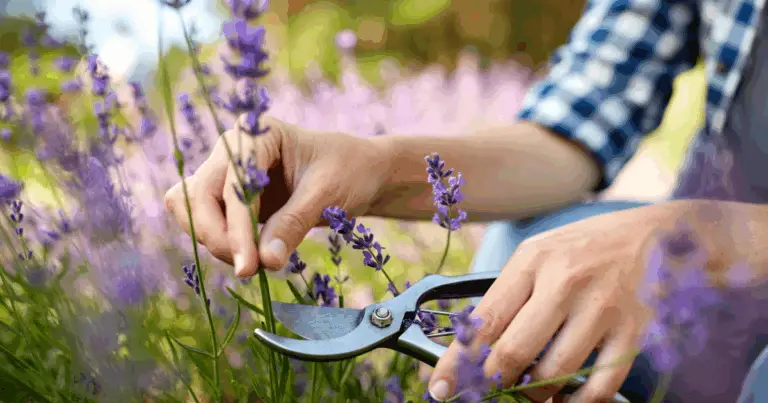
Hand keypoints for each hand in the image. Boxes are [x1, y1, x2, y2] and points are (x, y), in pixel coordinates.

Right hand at [164, 115, 392, 276]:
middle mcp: (233, 149)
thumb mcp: (327, 194)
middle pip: (197, 195)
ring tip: (255, 264)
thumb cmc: (350, 172)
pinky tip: (251, 257)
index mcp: (258, 133)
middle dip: (217, 236)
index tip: (249, 265)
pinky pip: (207, 223)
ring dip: (216, 242)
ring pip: (193, 210)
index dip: (235, 226)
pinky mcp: (229, 199)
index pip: (231, 183)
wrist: (362, 174)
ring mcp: (228, 173)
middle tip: (249, 269)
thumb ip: (294, 224)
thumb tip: (265, 261)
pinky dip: (222, 243)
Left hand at [428, 202, 684, 402]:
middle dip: (492, 384)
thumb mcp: (543, 253)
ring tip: (532, 391)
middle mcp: (565, 282)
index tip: (442, 387)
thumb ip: (511, 292)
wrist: (666, 236)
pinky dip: (577, 402)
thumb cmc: (592, 247)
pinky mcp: (633, 332)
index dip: (458, 361)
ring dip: (535, 395)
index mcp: (534, 261)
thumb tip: (475, 343)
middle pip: (513, 353)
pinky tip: (567, 397)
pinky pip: (597, 386)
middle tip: (487, 393)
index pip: (484, 320)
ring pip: (553, 375)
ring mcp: (602, 308)